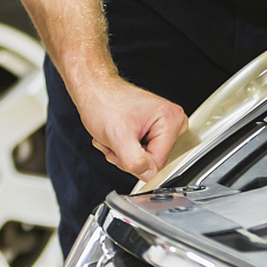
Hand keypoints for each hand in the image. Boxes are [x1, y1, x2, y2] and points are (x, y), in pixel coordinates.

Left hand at [69, 72, 187, 179]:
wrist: (94, 91)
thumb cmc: (104, 103)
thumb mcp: (117, 136)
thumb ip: (135, 160)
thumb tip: (149, 175)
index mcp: (171, 120)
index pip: (159, 163)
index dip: (136, 163)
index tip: (120, 150)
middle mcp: (172, 121)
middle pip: (153, 162)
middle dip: (127, 158)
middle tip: (114, 142)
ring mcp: (163, 125)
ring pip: (144, 160)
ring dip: (122, 154)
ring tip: (113, 137)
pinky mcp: (153, 129)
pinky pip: (141, 153)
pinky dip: (123, 149)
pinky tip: (115, 136)